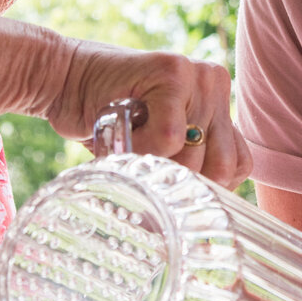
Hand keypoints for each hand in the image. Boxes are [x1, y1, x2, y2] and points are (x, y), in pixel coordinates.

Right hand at [48, 41, 250, 187]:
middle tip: (145, 170)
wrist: (63, 78)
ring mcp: (198, 76)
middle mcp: (216, 86)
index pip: (238, 165)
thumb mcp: (156, 144)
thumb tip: (205, 228)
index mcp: (220, 105)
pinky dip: (142, 149)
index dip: (203, 186)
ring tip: (131, 146)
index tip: (168, 183)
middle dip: (179, 183)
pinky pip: (170, 138)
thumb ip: (187, 163)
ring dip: (157, 167)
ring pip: (196, 157)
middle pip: (222, 167)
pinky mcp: (173, 72)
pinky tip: (122, 135)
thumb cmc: (106, 119)